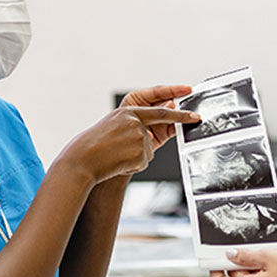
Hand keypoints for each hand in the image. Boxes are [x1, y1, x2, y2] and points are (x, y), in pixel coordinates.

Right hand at [57, 101, 197, 183]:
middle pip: (154, 133)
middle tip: (174, 128)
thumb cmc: (94, 145)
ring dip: (135, 156)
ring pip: (148, 149)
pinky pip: (143, 161)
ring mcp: (139, 137)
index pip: (160, 112)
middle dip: (156, 136)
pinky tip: (118, 162)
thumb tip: (153, 131)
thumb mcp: (113, 126)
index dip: (179, 114)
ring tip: (115, 155)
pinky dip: (132, 164)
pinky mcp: (140, 153)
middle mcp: (135, 122)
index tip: (194, 115)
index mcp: (128, 111)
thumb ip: (135, 124)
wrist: (82, 160)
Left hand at [117, 84, 193, 146]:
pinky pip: (175, 128)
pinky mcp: (162, 133)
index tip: (187, 89)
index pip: (159, 91)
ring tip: (185, 116)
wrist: (110, 155)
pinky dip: (180, 126)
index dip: (174, 89)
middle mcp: (148, 109)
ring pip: (173, 115)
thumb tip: (170, 106)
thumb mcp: (132, 116)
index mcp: (137, 99)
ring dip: (180, 116)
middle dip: (178, 103)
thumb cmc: (112, 133)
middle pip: (167, 102)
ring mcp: (156, 121)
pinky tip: (184, 125)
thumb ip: (153, 111)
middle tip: (187, 104)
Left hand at [209, 248, 276, 276]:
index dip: (215, 270)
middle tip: (245, 247)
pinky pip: (260, 276)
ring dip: (252, 261)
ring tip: (264, 250)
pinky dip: (262, 265)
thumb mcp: (267, 257)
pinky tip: (272, 256)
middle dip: (237, 261)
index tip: (216, 257)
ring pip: (249, 276)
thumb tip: (231, 255)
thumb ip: (246, 256)